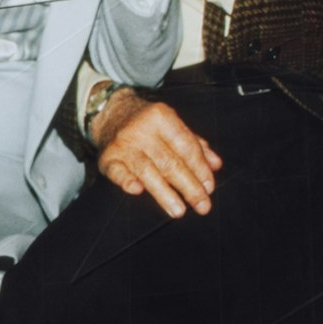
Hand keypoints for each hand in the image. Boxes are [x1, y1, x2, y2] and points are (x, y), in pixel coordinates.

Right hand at [95, 91, 220, 216]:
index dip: (199, 168)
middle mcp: (141, 129)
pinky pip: (117, 172)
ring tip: (179, 211)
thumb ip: (195, 144)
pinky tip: (138, 191)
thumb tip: (215, 165)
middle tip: (202, 205)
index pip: (185, 146)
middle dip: (188, 186)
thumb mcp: (173, 124)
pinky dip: (127, 181)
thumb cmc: (148, 122)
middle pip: (169, 162)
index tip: (209, 188)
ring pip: (147, 171)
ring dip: (164, 193)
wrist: (110, 112)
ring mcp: (122, 144)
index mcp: (161, 117)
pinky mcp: (107, 158)